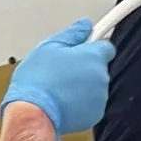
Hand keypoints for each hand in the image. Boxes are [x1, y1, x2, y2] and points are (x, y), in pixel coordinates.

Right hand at [5, 20, 113, 138]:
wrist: (34, 112)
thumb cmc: (38, 79)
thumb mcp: (49, 46)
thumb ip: (72, 34)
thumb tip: (85, 25)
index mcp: (93, 57)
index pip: (106, 47)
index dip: (93, 47)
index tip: (84, 47)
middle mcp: (102, 77)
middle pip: (98, 68)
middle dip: (84, 67)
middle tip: (62, 70)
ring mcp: (100, 98)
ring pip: (94, 87)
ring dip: (82, 85)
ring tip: (59, 88)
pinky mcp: (96, 115)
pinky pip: (91, 104)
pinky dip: (80, 102)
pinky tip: (62, 101)